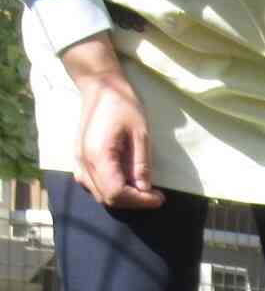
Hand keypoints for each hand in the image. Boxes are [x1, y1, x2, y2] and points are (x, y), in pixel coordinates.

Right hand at [62, 35, 164, 209]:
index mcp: (98, 155)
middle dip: (134, 202)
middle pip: (108, 198)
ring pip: (99, 194)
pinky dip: (110, 190)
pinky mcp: (80, 159)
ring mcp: (79, 161)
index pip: (116, 193)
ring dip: (123, 198)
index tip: (160, 198)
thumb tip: (146, 190)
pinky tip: (127, 183)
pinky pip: (92, 185)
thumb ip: (141, 164)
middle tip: (155, 194)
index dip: (140, 201)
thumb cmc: (123, 105)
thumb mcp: (140, 133)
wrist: (100, 87)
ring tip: (144, 190)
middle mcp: (84, 161)